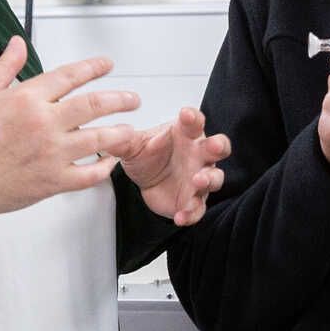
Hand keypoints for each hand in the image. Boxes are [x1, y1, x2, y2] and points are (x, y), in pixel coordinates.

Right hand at [0, 39, 144, 235]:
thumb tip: (17, 43)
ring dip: (120, 133)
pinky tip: (109, 163)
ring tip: (130, 130)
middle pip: (93, 105)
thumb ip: (5, 67)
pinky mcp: (52, 182)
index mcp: (26, 99)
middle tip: (132, 99)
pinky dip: (104, 168)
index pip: (69, 76)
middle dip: (119, 99)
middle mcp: (42, 123)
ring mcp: (50, 153)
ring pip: (98, 139)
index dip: (92, 68)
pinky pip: (88, 175)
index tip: (106, 65)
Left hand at [121, 106, 232, 225]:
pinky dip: (191, 212)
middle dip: (218, 146)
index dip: (193, 117)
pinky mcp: (193, 200)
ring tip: (198, 181)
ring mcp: (199, 178)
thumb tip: (111, 134)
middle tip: (214, 146)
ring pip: (214, 178)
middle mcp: (198, 155)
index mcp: (185, 134)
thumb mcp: (132, 146)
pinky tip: (181, 215)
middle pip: (217, 147)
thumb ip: (123, 140)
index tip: (187, 114)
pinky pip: (198, 208)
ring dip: (209, 179)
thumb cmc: (149, 156)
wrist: (145, 182)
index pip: (194, 122)